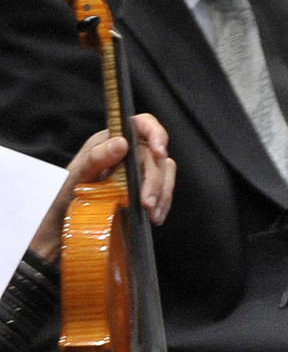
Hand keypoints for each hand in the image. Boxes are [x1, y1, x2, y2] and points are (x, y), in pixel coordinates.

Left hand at [28, 114, 173, 261]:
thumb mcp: (75, 177)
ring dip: (162, 193)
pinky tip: (155, 216)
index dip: (156, 133)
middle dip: (156, 179)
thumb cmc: (63, 198)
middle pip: (156, 155)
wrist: (59, 226)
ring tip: (152, 214)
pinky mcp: (143, 189)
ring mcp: (138, 171)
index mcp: (110, 141)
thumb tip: (121, 143)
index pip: (142, 125)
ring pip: (165, 172)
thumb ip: (95, 158)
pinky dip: (163, 203)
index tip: (158, 152)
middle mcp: (128, 152)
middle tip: (147, 202)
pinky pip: (163, 190)